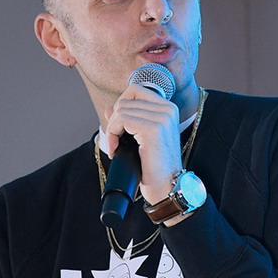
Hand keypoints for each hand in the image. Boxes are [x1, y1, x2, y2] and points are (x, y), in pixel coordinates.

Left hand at [104, 84, 182, 205]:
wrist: (167, 187)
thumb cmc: (154, 166)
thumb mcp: (140, 138)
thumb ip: (127, 119)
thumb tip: (110, 108)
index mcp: (168, 109)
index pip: (135, 90)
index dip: (121, 106)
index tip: (120, 128)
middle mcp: (168, 109)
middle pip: (125, 100)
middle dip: (114, 121)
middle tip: (116, 141)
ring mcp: (162, 117)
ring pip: (120, 109)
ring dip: (112, 129)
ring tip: (116, 147)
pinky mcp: (153, 129)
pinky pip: (121, 119)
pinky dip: (112, 135)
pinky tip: (115, 149)